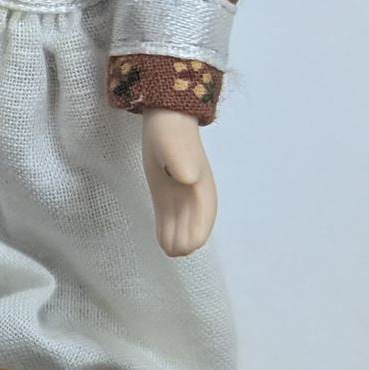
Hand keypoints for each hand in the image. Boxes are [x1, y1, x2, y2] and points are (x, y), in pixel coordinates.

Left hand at [141, 108, 217, 256]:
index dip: (196, 233)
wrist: (164, 118)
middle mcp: (195, 193)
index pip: (205, 216)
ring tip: (168, 250)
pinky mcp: (166, 192)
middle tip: (173, 251)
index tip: (185, 246)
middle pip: (195, 224)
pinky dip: (168, 230)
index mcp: (201, 184)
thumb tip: (189, 180)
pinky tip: (164, 243)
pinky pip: (170, 216)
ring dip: (177, 238)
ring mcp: (181, 194)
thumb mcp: (176, 145)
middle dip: (186, 239)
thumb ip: (182, 162)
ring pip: (182, 223)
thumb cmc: (171, 133)